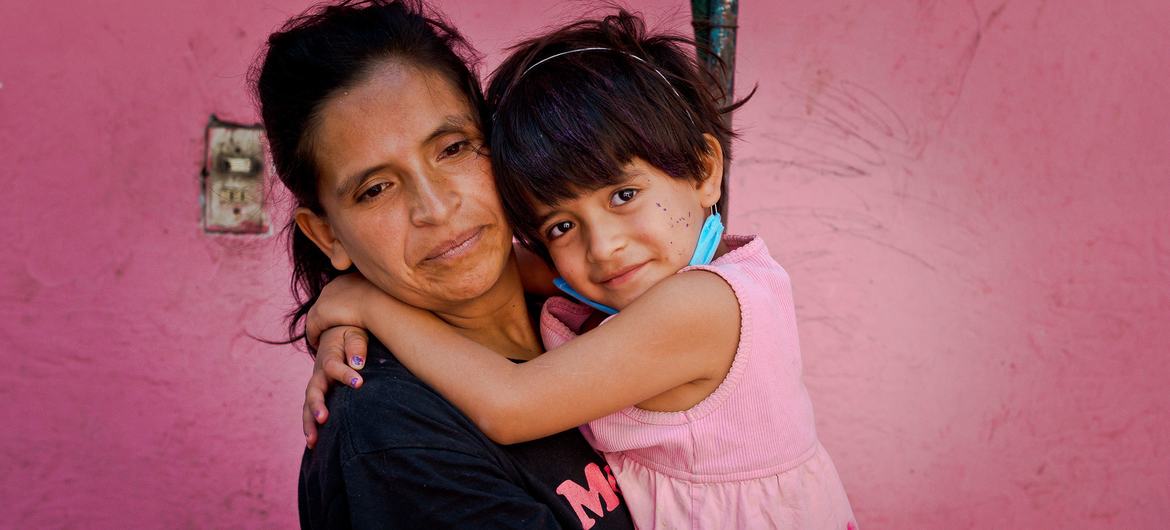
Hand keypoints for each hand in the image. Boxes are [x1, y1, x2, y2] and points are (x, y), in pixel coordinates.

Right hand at [302, 325, 368, 448]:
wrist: (334, 333)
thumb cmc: (349, 333)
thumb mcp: (355, 332)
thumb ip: (357, 345)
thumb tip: (359, 363)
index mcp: (328, 357)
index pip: (333, 366)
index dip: (345, 374)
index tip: (359, 383)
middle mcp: (318, 374)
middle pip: (313, 390)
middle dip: (318, 405)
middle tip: (324, 418)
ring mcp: (316, 386)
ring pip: (308, 406)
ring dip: (309, 423)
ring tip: (313, 440)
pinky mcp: (318, 395)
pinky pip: (311, 412)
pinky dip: (311, 427)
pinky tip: (313, 445)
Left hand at [305, 273, 380, 347]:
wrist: (379, 302)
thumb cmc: (388, 300)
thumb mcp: (384, 293)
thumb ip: (379, 296)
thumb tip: (385, 301)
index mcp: (349, 278)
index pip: (340, 291)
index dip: (342, 304)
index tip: (345, 315)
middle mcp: (334, 285)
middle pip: (326, 302)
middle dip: (328, 314)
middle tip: (332, 328)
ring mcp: (325, 299)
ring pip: (317, 316)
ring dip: (319, 327)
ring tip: (322, 339)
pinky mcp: (319, 314)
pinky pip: (313, 328)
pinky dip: (314, 337)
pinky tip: (318, 344)